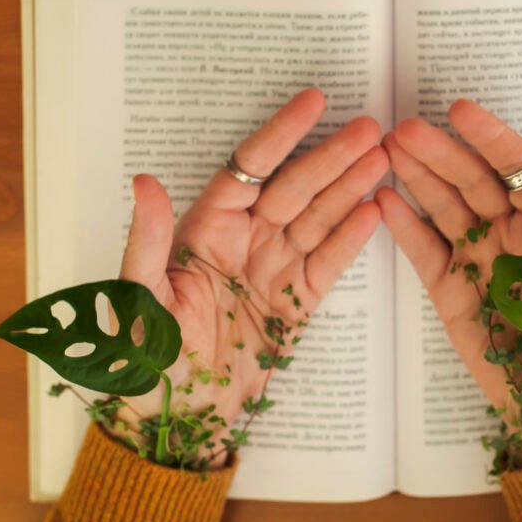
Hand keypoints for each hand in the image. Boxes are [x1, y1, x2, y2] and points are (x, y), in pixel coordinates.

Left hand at [118, 88, 387, 464]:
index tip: (313, 102)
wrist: (178, 419)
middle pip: (294, 189)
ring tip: (384, 159)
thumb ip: (148, 241)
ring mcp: (273, 271)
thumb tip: (144, 181)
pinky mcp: (296, 304)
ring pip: (318, 220)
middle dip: (332, 158)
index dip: (281, 135)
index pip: (248, 171)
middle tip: (371, 129)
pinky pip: (328, 264)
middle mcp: (243, 243)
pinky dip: (351, 239)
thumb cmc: (147, 360)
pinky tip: (375, 210)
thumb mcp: (137, 299)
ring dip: (351, 188)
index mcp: (203, 232)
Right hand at [376, 100, 521, 461]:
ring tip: (386, 150)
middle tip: (404, 131)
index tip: (461, 113)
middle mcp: (509, 234)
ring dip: (417, 176)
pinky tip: (383, 199)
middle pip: (473, 182)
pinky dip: (402, 224)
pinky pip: (422, 249)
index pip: (520, 171)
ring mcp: (475, 257)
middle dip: (441, 154)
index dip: (492, 140)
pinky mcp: (447, 288)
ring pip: (443, 206)